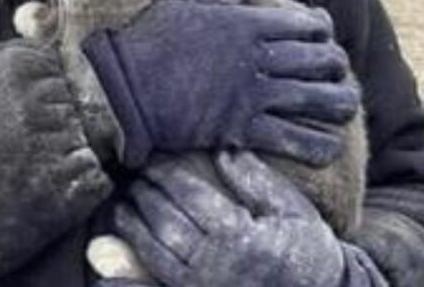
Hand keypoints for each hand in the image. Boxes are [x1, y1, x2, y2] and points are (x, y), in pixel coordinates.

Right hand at [81, 0, 359, 167]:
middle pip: (321, 60)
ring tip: (346, 105)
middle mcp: (257, 57)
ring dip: (340, 103)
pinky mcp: (242, 128)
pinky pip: (294, 138)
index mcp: (247, 23)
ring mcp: (252, 95)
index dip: (324, 31)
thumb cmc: (150, 40)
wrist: (122, 87)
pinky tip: (328, 145)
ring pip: (317, 99)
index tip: (323, 36)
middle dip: (337, 67)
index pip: (308, 24)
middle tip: (338, 72)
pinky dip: (318, 144)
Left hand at [112, 152, 386, 286]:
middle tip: (133, 178)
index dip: (166, 175)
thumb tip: (223, 149)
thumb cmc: (308, 249)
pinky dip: (131, 276)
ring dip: (133, 228)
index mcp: (239, 235)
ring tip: (123, 208)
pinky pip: (155, 284)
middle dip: (145, 196)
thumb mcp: (291, 209)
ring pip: (154, 253)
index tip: (152, 157)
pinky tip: (115, 263)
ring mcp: (202, 286)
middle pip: (166, 222)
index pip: (189, 196)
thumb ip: (255, 180)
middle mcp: (215, 263)